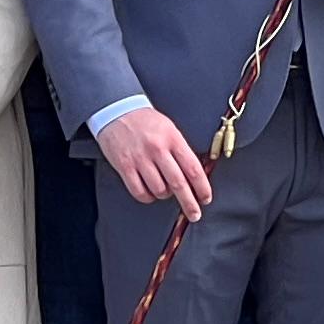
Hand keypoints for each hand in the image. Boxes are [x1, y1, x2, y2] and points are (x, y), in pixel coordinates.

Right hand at [98, 104, 212, 221]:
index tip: (205, 198)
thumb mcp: (169, 129)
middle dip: (189, 203)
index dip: (202, 187)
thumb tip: (195, 174)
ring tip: (165, 191)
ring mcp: (140, 159)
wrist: (117, 110)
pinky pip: (139, 191)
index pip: (193, 168)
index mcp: (173, 139)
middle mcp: (157, 149)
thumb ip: (181, 150)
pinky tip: (150, 193)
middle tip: (194, 214)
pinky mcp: (125, 166)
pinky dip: (147, 197)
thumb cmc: (145, 121)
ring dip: (165, 195)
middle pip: (179, 184)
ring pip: (159, 190)